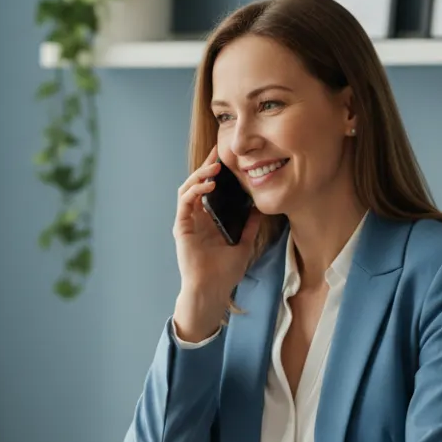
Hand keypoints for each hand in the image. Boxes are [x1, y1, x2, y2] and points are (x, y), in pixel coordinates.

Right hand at [172, 148, 259, 339]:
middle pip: (197, 184)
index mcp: (208, 220)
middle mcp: (196, 218)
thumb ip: (250, 226)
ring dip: (200, 176)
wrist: (212, 290)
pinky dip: (195, 190)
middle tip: (217, 151)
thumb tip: (260, 208)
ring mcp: (187, 221)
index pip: (210, 190)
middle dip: (206, 166)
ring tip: (214, 167)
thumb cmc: (224, 273)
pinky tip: (209, 185)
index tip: (225, 157)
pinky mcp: (181, 227)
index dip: (215, 172)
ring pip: (188, 189)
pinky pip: (185, 202)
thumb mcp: (244, 244)